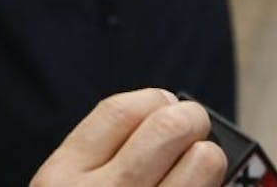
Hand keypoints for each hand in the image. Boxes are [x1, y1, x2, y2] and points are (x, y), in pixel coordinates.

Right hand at [31, 88, 228, 186]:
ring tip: (203, 162)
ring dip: (209, 156)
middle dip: (190, 118)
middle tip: (195, 127)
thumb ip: (98, 159)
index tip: (166, 103)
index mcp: (61, 177)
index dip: (153, 99)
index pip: (119, 111)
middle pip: (165, 129)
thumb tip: (165, 113)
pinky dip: (215, 186)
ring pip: (201, 162)